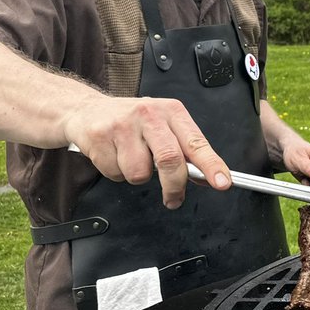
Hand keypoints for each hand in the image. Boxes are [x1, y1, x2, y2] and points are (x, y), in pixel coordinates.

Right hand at [63, 96, 230, 208]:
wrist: (86, 110)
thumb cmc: (132, 122)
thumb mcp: (163, 126)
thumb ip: (185, 150)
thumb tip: (206, 177)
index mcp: (172, 112)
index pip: (196, 142)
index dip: (211, 165)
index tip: (222, 182)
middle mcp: (149, 115)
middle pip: (170, 159)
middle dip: (174, 186)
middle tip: (174, 199)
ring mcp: (123, 125)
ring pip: (139, 173)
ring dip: (137, 177)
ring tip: (131, 159)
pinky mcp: (100, 137)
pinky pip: (115, 173)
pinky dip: (116, 173)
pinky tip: (114, 156)